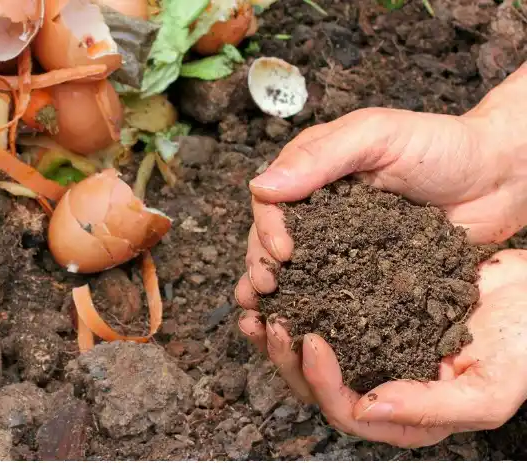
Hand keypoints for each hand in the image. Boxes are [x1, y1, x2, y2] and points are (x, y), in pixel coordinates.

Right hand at [236, 65, 526, 310]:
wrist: (501, 177)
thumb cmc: (442, 145)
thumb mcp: (377, 136)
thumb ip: (321, 156)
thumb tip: (260, 186)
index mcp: (313, 173)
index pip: (271, 202)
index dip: (266, 229)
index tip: (281, 253)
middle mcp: (320, 211)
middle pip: (274, 240)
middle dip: (262, 265)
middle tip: (267, 290)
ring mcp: (342, 244)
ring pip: (298, 270)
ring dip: (279, 294)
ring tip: (269, 318)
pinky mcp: (367, 273)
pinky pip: (336, 292)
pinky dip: (317, 310)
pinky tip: (306, 329)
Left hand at [239, 250, 526, 447]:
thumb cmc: (524, 346)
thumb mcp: (490, 389)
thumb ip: (431, 407)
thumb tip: (368, 408)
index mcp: (405, 414)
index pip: (347, 411)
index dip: (322, 382)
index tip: (311, 340)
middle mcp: (381, 384)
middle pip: (317, 386)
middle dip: (286, 358)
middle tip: (270, 321)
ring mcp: (372, 349)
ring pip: (311, 352)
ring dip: (280, 334)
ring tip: (258, 305)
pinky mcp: (368, 314)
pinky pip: (324, 312)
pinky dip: (300, 300)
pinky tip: (283, 282)